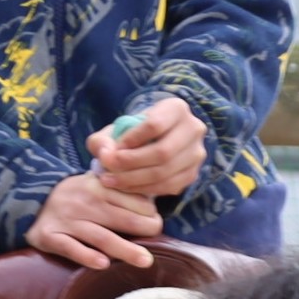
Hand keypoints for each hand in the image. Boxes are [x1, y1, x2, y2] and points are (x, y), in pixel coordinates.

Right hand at [26, 173, 161, 270]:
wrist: (30, 200)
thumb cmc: (75, 197)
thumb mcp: (95, 182)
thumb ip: (120, 190)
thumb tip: (153, 206)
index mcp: (99, 187)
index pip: (130, 200)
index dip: (148, 212)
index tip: (157, 222)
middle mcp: (84, 203)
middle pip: (122, 219)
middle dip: (145, 229)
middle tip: (160, 238)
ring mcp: (67, 221)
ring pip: (101, 236)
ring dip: (125, 249)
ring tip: (145, 260)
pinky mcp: (50, 237)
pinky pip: (70, 248)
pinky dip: (86, 256)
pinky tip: (103, 264)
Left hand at [88, 98, 207, 198]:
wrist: (155, 141)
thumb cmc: (133, 132)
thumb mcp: (115, 129)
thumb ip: (103, 140)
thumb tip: (105, 155)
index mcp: (176, 108)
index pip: (154, 125)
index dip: (131, 140)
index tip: (112, 149)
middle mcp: (194, 128)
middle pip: (162, 152)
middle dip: (130, 163)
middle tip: (108, 169)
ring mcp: (196, 153)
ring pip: (165, 172)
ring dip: (134, 180)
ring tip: (110, 181)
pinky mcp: (192, 174)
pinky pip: (168, 186)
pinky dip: (144, 189)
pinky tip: (126, 187)